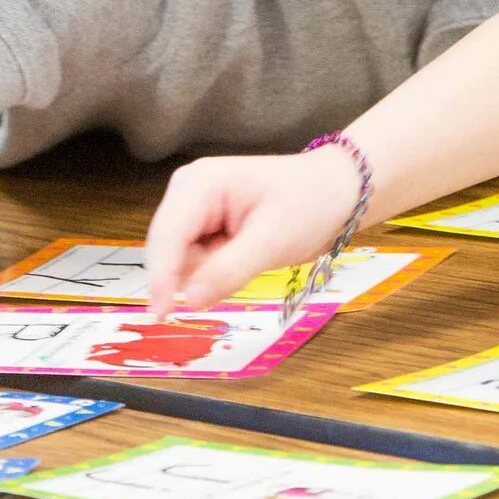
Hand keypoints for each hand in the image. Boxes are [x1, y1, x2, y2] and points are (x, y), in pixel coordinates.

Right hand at [144, 146, 364, 317]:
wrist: (337, 190)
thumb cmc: (309, 205)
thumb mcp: (272, 241)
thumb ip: (228, 271)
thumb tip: (189, 301)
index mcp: (199, 183)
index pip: (167, 235)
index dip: (161, 276)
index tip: (162, 315)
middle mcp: (187, 191)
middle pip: (167, 248)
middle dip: (191, 272)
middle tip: (241, 271)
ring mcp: (194, 208)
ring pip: (179, 258)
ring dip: (205, 273)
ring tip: (252, 256)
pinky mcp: (204, 225)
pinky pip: (195, 260)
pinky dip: (213, 271)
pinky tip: (245, 257)